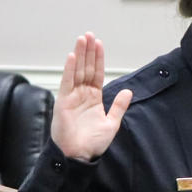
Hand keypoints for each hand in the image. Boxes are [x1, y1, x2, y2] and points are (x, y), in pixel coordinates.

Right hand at [50, 33, 132, 161]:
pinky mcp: (63, 102)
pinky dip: (69, 69)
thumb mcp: (112, 123)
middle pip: (86, 69)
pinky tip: (72, 56)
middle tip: (90, 35)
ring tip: (82, 39)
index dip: (98, 59)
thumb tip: (128, 91)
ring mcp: (72, 97)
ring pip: (76, 71)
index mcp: (93, 99)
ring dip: (79, 55)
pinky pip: (67, 82)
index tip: (99, 44)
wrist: (79, 156)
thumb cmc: (92, 143)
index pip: (97, 74)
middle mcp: (82, 95)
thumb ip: (119, 106)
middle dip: (88, 52)